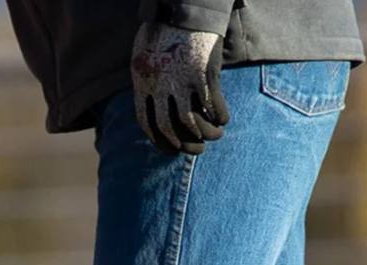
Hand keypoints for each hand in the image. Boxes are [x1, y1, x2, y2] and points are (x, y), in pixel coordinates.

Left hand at [131, 22, 229, 155]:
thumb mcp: (145, 56)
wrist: (184, 5)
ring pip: (193, 123)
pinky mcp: (203, 72)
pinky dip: (220, 117)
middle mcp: (160, 84)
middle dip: (186, 145)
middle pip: (170, 128)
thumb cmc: (166, 30)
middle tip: (199, 149)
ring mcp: (182, 79)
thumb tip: (155, 108)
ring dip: (207, 135)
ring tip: (216, 135)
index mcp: (143, 81)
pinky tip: (223, 119)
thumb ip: (148, 81)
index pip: (147, 123)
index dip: (160, 142)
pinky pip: (213, 106)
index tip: (174, 149)